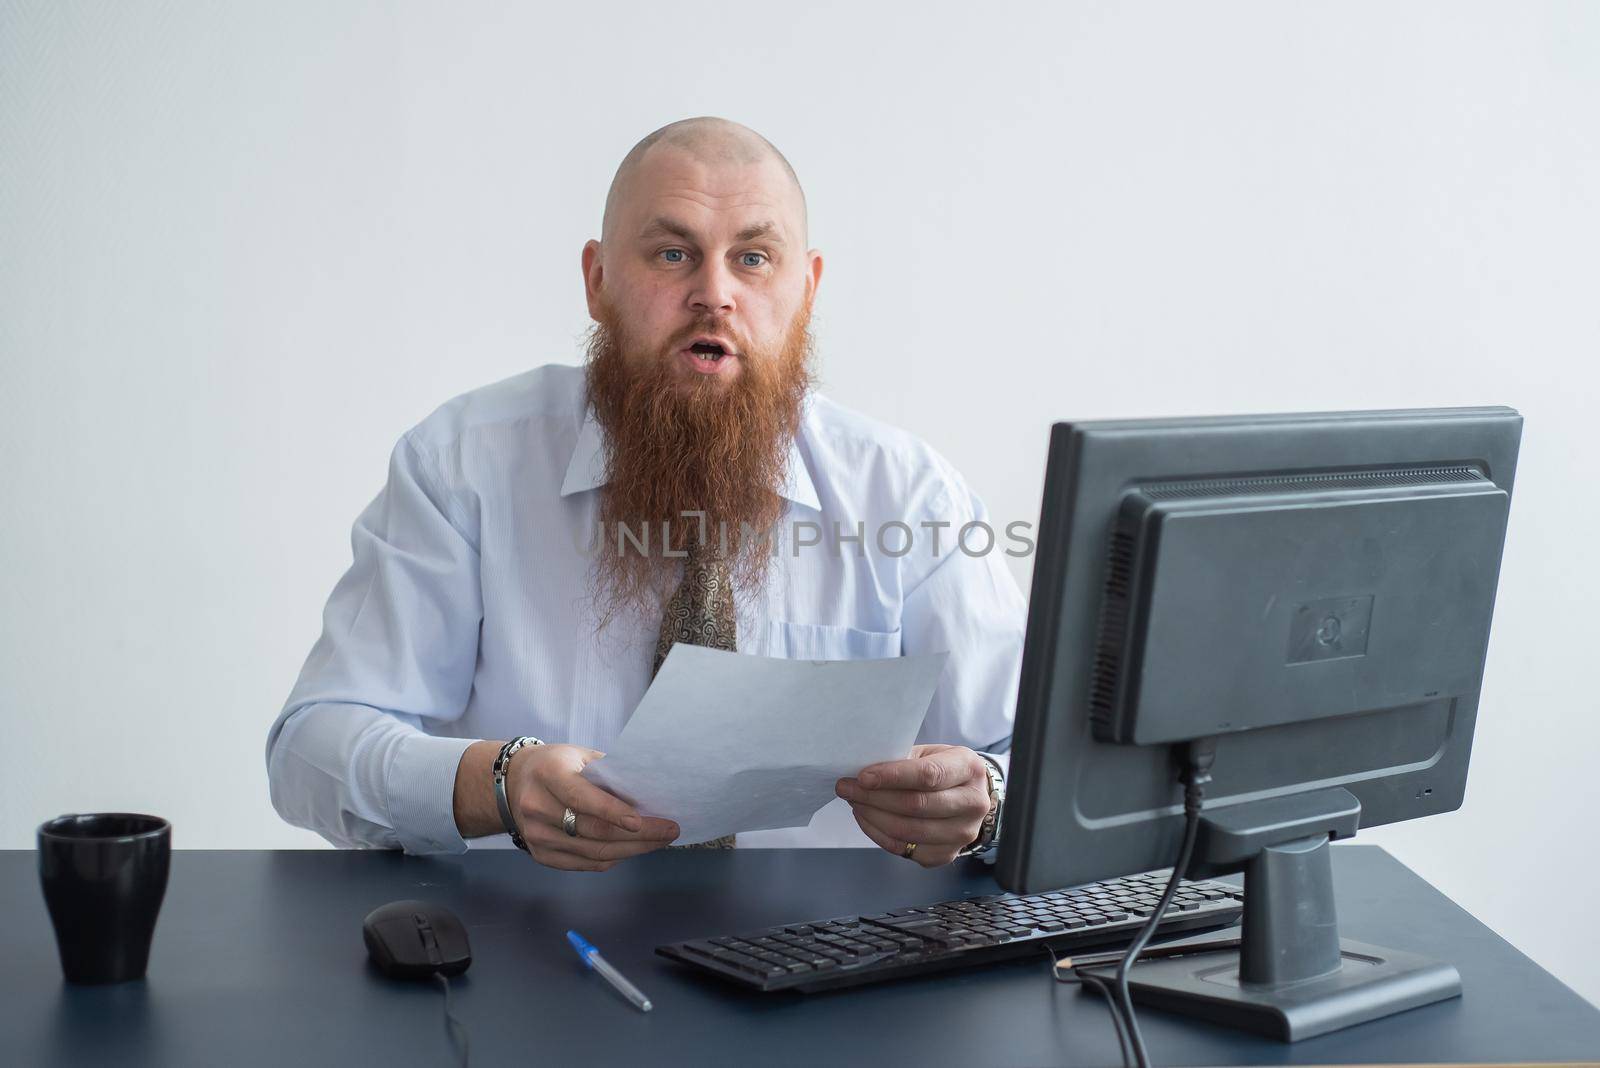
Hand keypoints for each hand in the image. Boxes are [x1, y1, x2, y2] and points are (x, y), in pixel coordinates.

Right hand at [506, 743, 678, 870]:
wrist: (514, 782)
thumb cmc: (557, 765)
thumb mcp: (581, 755)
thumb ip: (611, 771)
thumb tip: (649, 792)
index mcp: (548, 774)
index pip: (581, 797)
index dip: (612, 811)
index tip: (640, 820)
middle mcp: (537, 807)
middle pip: (593, 830)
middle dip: (638, 834)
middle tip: (669, 831)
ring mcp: (536, 836)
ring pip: (593, 852)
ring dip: (632, 849)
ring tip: (660, 841)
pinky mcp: (541, 855)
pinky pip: (586, 863)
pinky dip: (614, 857)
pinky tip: (633, 848)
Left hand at [835, 744, 991, 867]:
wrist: (967, 795)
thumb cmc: (942, 769)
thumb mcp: (928, 753)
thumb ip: (901, 760)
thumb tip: (862, 773)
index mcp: (969, 768)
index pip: (929, 775)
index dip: (892, 777)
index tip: (863, 777)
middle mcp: (973, 803)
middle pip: (916, 805)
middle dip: (874, 797)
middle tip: (847, 788)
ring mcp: (963, 833)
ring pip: (908, 830)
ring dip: (872, 816)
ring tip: (854, 802)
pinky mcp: (946, 854)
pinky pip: (904, 849)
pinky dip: (878, 834)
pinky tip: (867, 818)